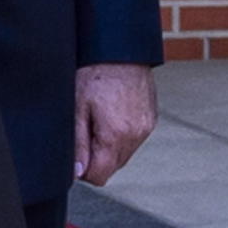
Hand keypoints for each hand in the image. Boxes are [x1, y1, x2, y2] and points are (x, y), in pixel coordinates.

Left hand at [74, 62, 158, 185]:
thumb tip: (77, 172)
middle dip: (96, 158)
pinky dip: (122, 136)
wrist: (121, 51)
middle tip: (87, 129)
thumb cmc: (96, 74)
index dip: (84, 170)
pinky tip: (113, 115)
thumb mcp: (78, 109)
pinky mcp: (150, 122)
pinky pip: (133, 141)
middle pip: (112, 168)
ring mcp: (145, 129)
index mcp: (115, 135)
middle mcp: (135, 135)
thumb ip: (78, 144)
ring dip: (109, 147)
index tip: (78, 151)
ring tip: (100, 119)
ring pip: (123, 156)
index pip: (99, 176)